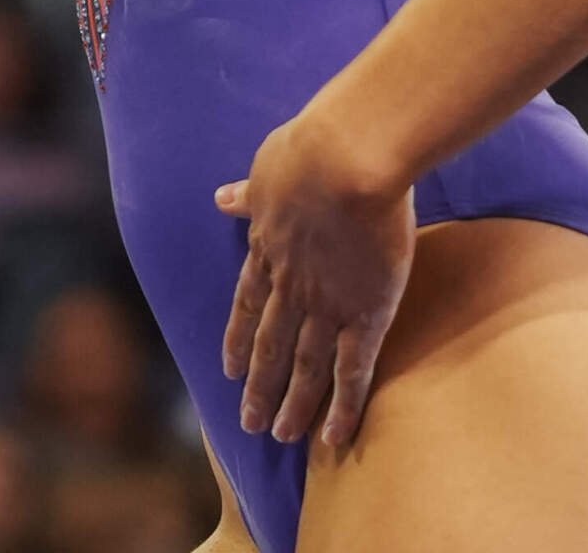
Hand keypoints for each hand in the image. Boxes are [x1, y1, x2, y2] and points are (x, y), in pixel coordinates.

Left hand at [214, 107, 416, 449]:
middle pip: (270, 347)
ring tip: (283, 436)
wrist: (347, 158)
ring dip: (293, 405)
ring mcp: (326, 304)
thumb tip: (221, 196)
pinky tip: (336, 437)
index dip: (237, 339)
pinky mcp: (366, 312)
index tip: (228, 370)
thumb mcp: (267, 167)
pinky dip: (344, 406)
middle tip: (249, 423)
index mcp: (267, 249)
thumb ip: (248, 191)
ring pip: (307, 367)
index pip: (247, 305)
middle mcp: (290, 286)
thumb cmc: (309, 150)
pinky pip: (353, 370)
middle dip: (259, 387)